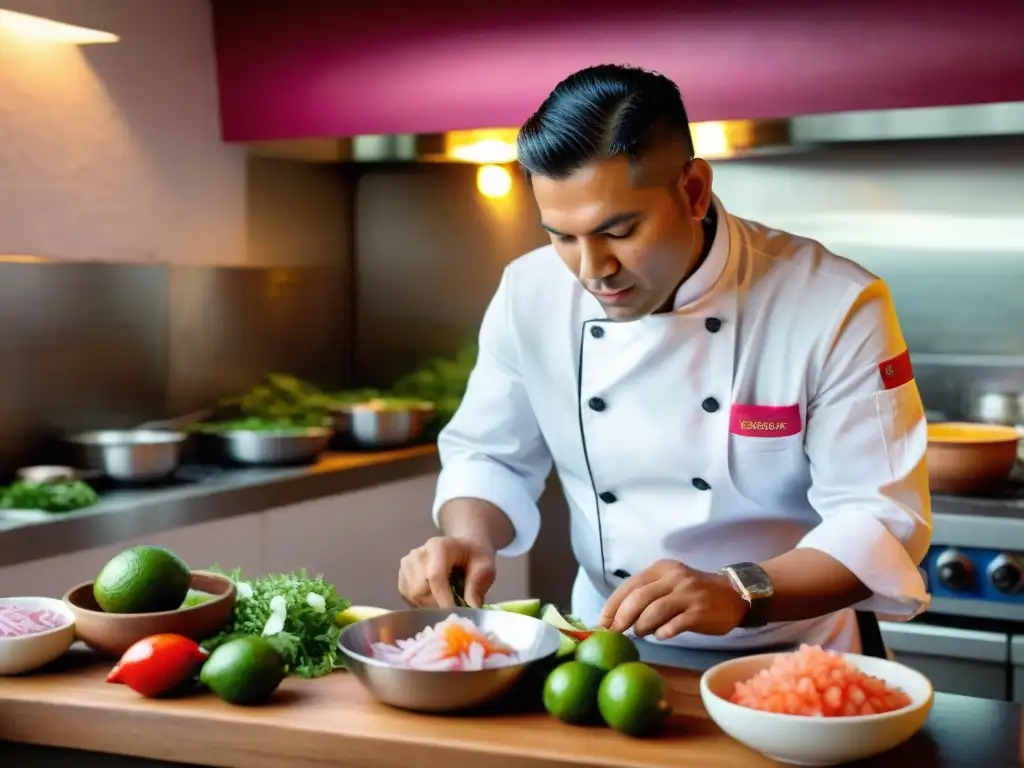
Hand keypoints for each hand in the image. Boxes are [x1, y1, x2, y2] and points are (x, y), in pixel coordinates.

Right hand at [398, 536, 495, 608]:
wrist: (464, 549)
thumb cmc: (474, 557)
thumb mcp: (485, 567)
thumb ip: (478, 584)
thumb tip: (470, 607)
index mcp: (438, 546)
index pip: (435, 576)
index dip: (443, 598)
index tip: (454, 613)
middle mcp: (418, 553)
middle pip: (420, 589)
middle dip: (436, 604)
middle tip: (453, 607)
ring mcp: (407, 564)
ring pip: (412, 596)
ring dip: (429, 605)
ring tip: (446, 600)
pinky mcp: (403, 576)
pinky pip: (408, 598)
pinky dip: (421, 604)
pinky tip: (435, 598)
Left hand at [598, 559, 749, 640]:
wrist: (732, 595)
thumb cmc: (692, 593)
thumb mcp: (669, 584)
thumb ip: (646, 596)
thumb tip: (617, 618)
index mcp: (661, 568)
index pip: (630, 586)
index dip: (613, 606)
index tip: (602, 623)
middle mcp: (673, 577)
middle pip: (639, 598)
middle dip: (622, 618)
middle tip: (616, 632)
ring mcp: (687, 594)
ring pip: (654, 611)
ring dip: (642, 626)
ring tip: (640, 633)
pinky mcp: (699, 611)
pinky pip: (674, 624)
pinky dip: (663, 632)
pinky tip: (660, 636)